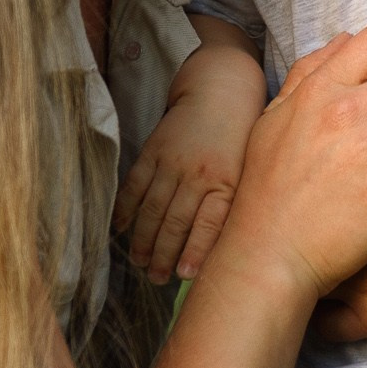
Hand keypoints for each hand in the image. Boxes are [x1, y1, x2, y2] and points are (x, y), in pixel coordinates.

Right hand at [115, 77, 257, 284]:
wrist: (222, 89)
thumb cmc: (240, 137)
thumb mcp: (246, 170)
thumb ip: (232, 205)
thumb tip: (220, 249)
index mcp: (227, 181)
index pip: (209, 224)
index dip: (195, 252)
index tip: (184, 276)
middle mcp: (199, 173)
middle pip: (176, 222)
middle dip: (164, 255)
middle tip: (157, 279)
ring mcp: (173, 161)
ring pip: (153, 209)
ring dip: (143, 239)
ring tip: (140, 262)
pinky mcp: (154, 149)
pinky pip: (135, 184)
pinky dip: (125, 209)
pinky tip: (120, 229)